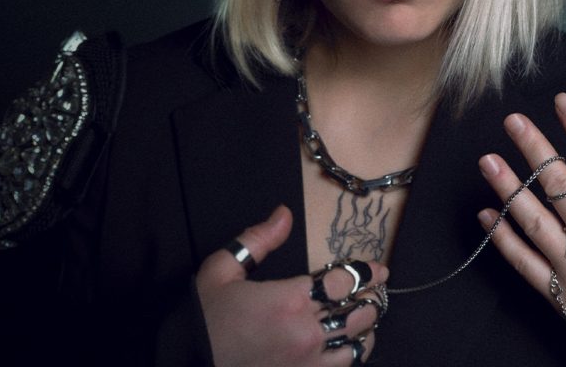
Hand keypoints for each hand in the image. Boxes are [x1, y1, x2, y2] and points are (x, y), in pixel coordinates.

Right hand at [196, 205, 387, 366]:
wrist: (185, 364)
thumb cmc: (203, 319)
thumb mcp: (222, 270)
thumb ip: (257, 240)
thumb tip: (284, 214)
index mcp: (288, 301)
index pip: (342, 282)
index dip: (366, 273)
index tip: (380, 268)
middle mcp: (305, 334)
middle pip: (358, 313)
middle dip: (372, 298)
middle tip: (378, 288)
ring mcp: (306, 365)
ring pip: (356, 346)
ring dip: (366, 329)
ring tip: (368, 316)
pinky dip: (352, 356)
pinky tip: (351, 346)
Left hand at [477, 93, 565, 366]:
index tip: (564, 101)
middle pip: (560, 186)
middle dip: (535, 149)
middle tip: (512, 120)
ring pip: (533, 220)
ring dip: (507, 187)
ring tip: (486, 159)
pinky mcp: (559, 296)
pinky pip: (523, 263)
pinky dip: (501, 238)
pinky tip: (484, 215)